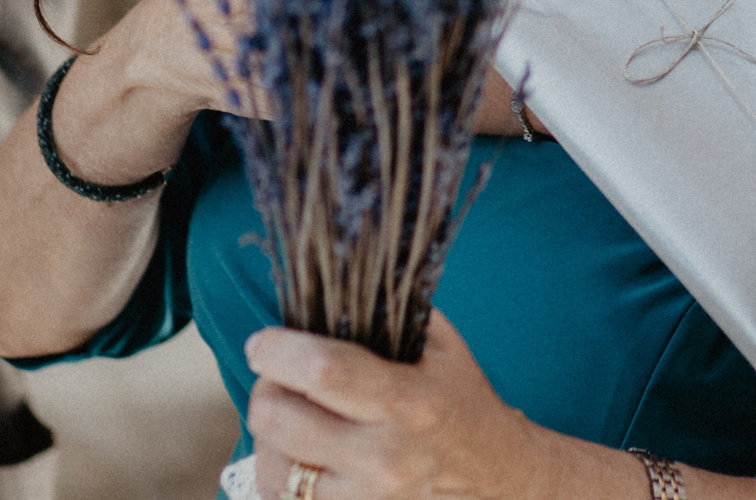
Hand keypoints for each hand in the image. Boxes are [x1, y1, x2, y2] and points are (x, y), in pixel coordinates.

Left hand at [243, 313, 546, 499]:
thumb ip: (389, 310)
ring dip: (270, 432)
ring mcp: (365, 497)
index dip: (280, 352)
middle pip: (279, 420)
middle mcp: (385, 457)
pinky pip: (279, 493)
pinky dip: (279, 467)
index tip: (265, 341)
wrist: (489, 470)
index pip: (324, 373)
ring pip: (270, 462)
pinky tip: (301, 450)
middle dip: (267, 387)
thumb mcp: (440, 344)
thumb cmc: (457, 398)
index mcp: (409, 401)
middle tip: (279, 376)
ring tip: (295, 415)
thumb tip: (332, 278)